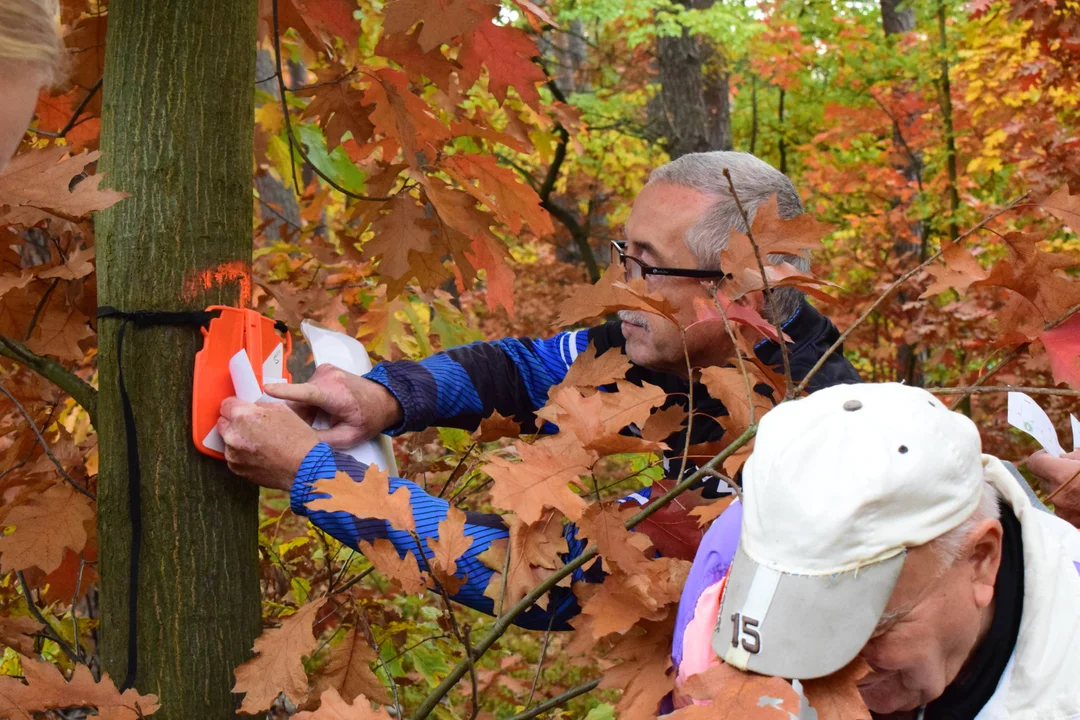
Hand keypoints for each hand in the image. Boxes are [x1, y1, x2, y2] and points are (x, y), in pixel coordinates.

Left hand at [217, 398, 318, 491]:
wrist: (304, 467)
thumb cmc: (297, 437)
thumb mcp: (282, 409)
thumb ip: (260, 406)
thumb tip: (252, 408)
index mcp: (242, 415)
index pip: (226, 404)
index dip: (235, 405)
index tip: (242, 409)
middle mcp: (232, 435)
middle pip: (223, 423)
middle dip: (235, 422)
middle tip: (252, 426)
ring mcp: (232, 454)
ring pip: (228, 441)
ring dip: (239, 440)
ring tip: (260, 444)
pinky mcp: (236, 469)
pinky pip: (234, 457)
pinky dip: (243, 455)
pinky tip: (260, 455)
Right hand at [263, 364, 402, 447]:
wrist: (384, 399)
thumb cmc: (369, 419)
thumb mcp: (348, 437)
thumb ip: (321, 440)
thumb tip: (297, 444)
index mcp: (336, 393)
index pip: (306, 392)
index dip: (285, 392)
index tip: (266, 389)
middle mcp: (327, 376)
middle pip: (298, 399)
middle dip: (298, 417)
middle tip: (310, 431)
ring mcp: (324, 370)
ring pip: (300, 396)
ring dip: (305, 410)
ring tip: (322, 421)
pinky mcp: (322, 370)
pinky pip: (306, 390)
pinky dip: (310, 403)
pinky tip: (323, 411)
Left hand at [1024, 450, 1079, 525]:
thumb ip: (1073, 456)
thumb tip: (1062, 457)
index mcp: (1062, 475)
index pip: (1034, 463)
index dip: (1042, 457)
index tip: (1051, 456)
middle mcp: (1057, 495)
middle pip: (1043, 480)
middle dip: (1053, 474)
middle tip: (1068, 473)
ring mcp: (1062, 511)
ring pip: (1053, 495)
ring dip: (1061, 491)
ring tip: (1077, 489)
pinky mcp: (1070, 523)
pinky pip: (1062, 509)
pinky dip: (1070, 504)